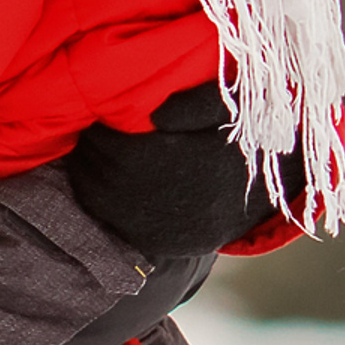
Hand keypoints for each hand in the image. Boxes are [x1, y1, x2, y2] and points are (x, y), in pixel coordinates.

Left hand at [67, 82, 289, 257]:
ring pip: (92, 192)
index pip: (110, 142)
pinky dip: (93, 193)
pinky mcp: (146, 240)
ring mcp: (148, 223)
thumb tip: (155, 112)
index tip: (102, 111)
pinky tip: (100, 175)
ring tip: (93, 148)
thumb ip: (194, 104)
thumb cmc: (238, 148)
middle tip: (92, 127)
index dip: (100, 125)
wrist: (259, 200)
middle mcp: (155, 198)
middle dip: (90, 144)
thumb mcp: (228, 114)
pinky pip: (102, 215)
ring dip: (85, 167)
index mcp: (171, 163)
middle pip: (96, 165)